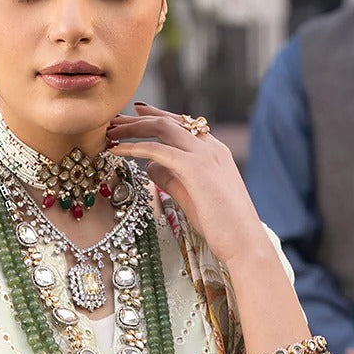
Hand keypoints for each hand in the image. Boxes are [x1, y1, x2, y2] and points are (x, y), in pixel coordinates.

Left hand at [106, 104, 263, 264]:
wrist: (243, 241)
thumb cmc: (221, 224)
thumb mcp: (191, 195)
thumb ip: (171, 178)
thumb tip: (150, 166)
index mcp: (214, 151)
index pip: (183, 124)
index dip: (157, 116)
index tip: (137, 113)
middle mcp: (210, 146)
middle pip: (169, 121)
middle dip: (139, 118)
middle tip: (115, 120)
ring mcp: (203, 154)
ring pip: (162, 128)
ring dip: (132, 128)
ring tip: (110, 132)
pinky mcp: (194, 168)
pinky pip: (157, 151)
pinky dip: (134, 148)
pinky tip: (117, 150)